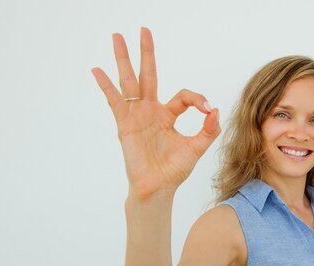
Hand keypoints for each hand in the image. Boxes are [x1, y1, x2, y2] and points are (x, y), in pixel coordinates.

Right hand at [91, 27, 220, 199]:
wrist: (158, 187)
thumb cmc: (174, 170)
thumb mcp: (196, 148)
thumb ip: (208, 130)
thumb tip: (216, 110)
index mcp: (168, 115)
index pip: (183, 95)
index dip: (196, 98)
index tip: (207, 109)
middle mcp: (151, 111)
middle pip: (148, 75)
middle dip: (146, 53)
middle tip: (143, 30)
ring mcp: (137, 116)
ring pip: (130, 82)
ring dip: (124, 59)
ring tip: (117, 37)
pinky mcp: (125, 124)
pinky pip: (115, 102)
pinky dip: (107, 86)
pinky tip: (98, 71)